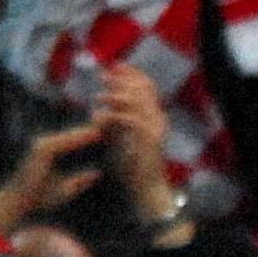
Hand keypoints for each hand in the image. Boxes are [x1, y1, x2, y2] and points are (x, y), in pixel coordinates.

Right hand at [0, 120, 104, 233]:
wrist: (17, 203)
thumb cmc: (38, 199)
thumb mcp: (64, 191)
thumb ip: (79, 181)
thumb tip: (97, 173)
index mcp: (51, 152)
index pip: (76, 140)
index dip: (92, 134)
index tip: (111, 131)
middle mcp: (46, 144)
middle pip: (75, 133)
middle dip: (94, 126)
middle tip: (115, 119)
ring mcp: (42, 146)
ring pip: (72, 135)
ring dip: (90, 128)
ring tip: (109, 122)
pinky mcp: (41, 150)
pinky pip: (64, 142)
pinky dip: (79, 137)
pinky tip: (94, 133)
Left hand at [94, 63, 175, 225]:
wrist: (148, 190)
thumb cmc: (135, 168)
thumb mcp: (123, 137)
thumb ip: (116, 120)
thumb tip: (102, 104)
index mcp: (155, 116)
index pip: (147, 86)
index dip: (131, 73)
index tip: (115, 66)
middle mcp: (158, 118)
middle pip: (142, 88)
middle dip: (121, 79)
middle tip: (103, 77)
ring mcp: (156, 128)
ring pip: (136, 100)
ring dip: (115, 96)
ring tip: (99, 98)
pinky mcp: (149, 139)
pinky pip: (131, 119)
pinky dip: (113, 115)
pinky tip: (100, 118)